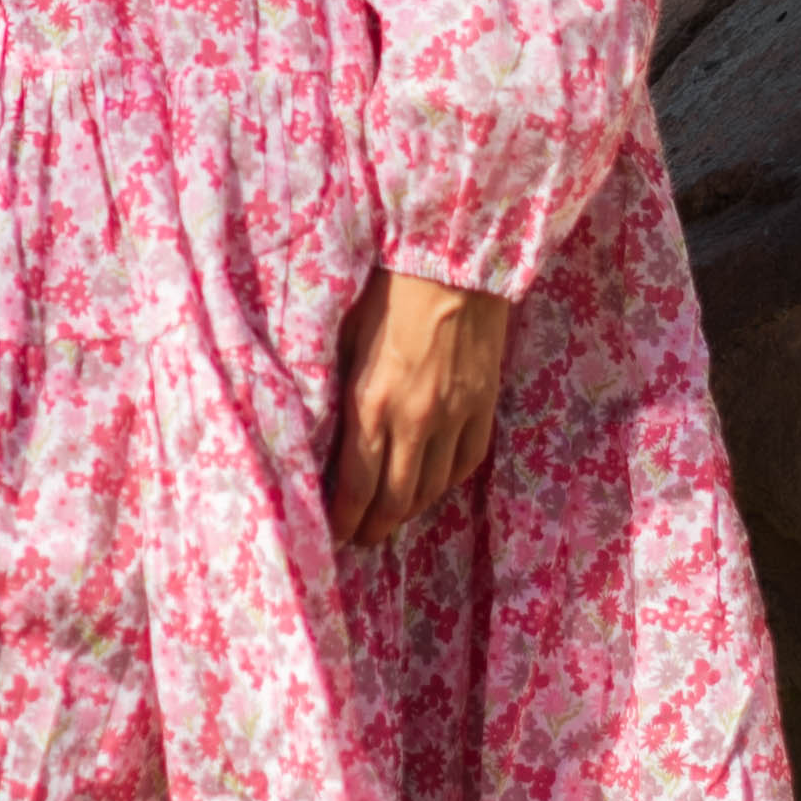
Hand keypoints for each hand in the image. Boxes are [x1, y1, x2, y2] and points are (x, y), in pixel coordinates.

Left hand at [326, 270, 512, 551]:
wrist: (454, 261)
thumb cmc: (388, 290)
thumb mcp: (346, 338)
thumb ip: (337, 389)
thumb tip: (317, 430)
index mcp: (371, 403)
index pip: (354, 487)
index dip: (343, 521)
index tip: (331, 536)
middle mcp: (414, 420)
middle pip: (394, 501)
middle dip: (373, 528)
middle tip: (359, 539)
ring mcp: (454, 417)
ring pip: (431, 490)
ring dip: (407, 512)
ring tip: (389, 520)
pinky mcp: (483, 407)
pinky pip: (464, 464)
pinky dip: (443, 484)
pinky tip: (428, 487)